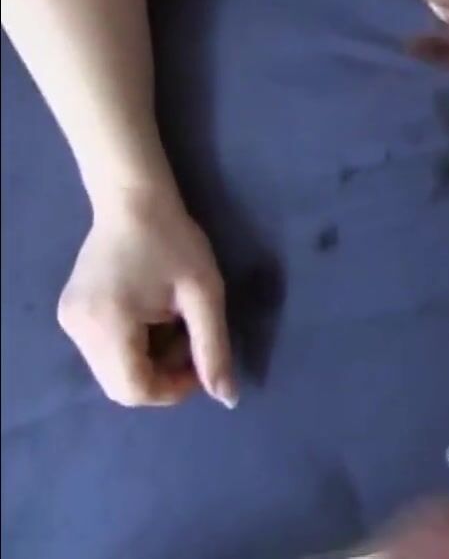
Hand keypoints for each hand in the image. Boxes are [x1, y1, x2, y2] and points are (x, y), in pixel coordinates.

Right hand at [57, 192, 235, 407]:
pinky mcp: (71, 315)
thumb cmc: (175, 242)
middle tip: (189, 340)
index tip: (201, 364)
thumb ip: (214, 349)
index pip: (134, 390)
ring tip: (173, 322)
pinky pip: (106, 352)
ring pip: (114, 371)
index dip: (173, 390)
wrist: (134, 201)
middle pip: (121, 385)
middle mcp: (78, 330)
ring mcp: (69, 323)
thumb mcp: (205, 295)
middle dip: (163, 375)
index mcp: (107, 324)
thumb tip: (227, 399)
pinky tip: (154, 317)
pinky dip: (136, 347)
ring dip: (151, 361)